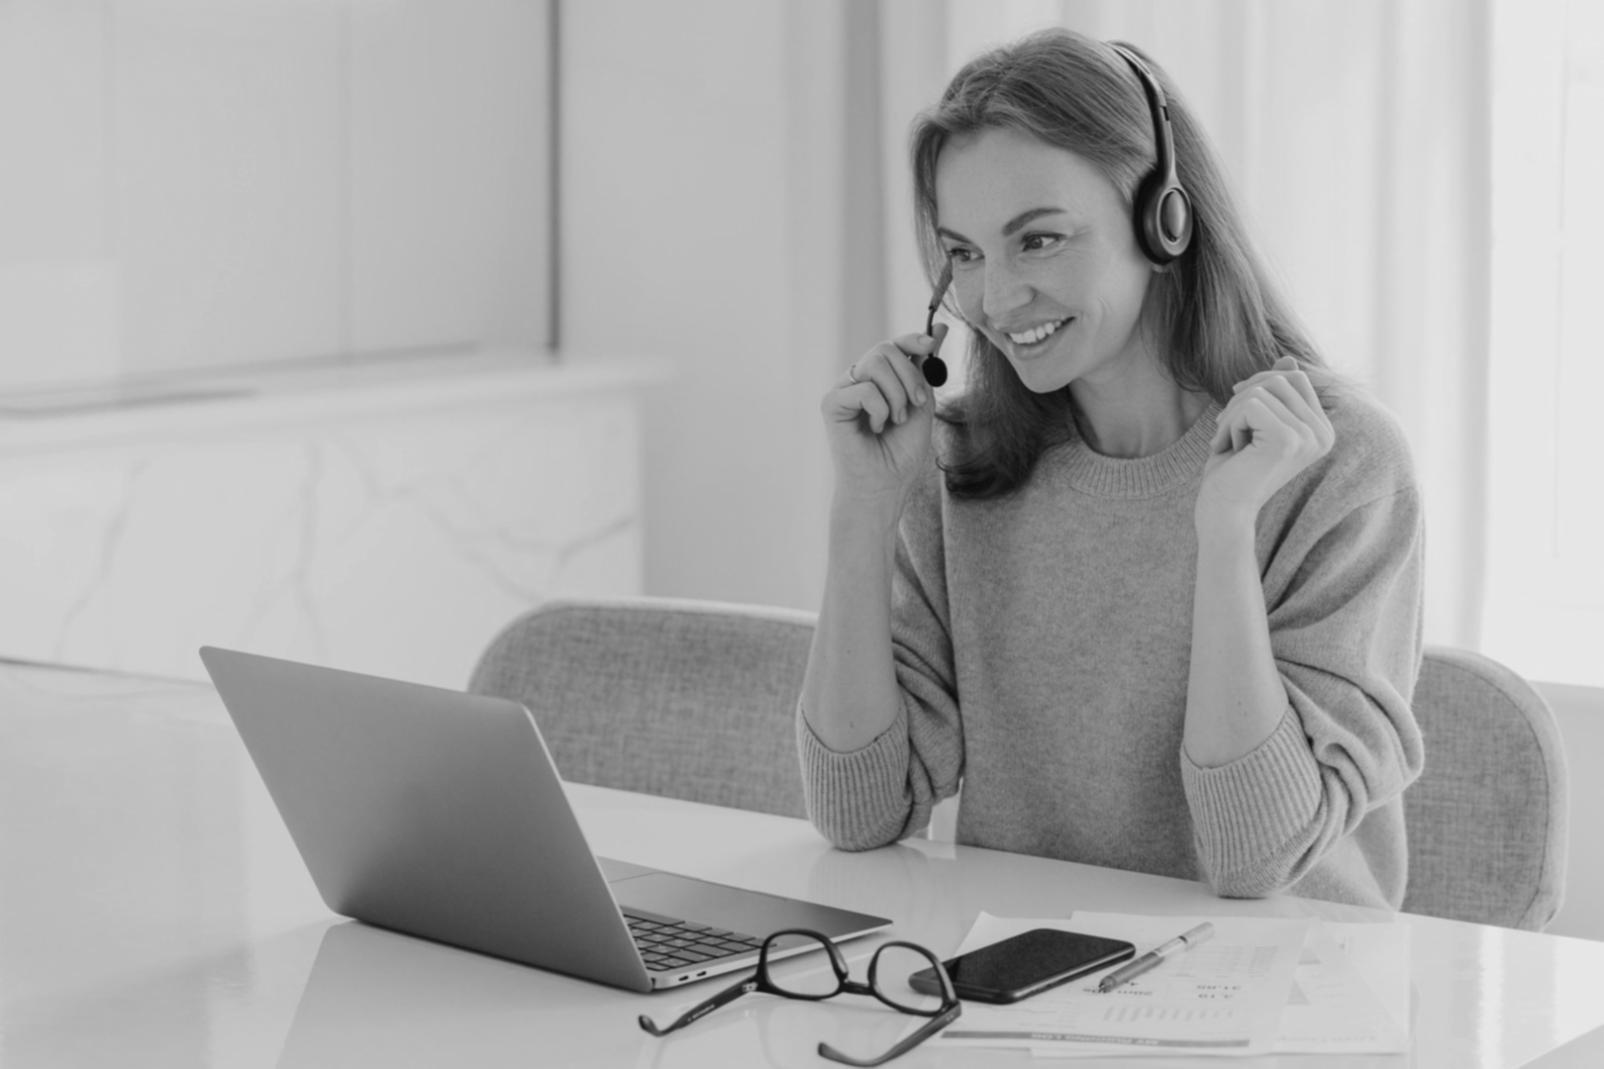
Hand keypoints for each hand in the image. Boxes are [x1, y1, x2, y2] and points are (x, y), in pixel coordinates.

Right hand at [822, 325, 948, 506]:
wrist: (885, 485)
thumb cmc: (901, 452)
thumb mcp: (922, 404)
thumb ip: (926, 368)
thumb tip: (939, 327)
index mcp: (879, 379)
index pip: (893, 345)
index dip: (912, 339)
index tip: (931, 343)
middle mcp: (858, 380)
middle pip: (885, 349)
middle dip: (910, 376)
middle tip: (917, 405)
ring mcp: (843, 390)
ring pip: (874, 362)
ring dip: (897, 394)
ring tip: (896, 421)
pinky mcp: (831, 403)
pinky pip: (864, 388)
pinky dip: (880, 410)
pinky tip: (875, 429)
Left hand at [1197, 356, 1334, 528]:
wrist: (1223, 511)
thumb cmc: (1234, 470)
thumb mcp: (1255, 424)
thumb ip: (1276, 394)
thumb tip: (1289, 358)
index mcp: (1322, 430)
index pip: (1293, 377)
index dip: (1258, 387)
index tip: (1238, 414)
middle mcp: (1323, 434)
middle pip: (1278, 379)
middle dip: (1242, 400)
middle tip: (1227, 432)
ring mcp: (1308, 437)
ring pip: (1261, 390)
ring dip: (1232, 415)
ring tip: (1228, 445)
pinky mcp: (1287, 440)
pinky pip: (1249, 404)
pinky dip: (1228, 424)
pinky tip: (1228, 451)